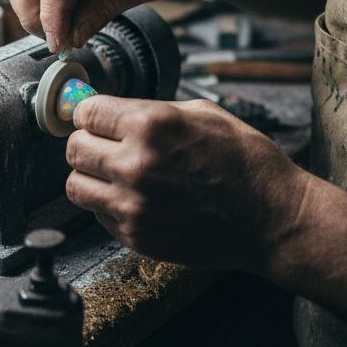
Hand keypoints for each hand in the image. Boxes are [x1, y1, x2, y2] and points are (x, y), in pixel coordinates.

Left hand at [64, 95, 309, 271]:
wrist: (271, 218)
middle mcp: (135, 165)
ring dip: (91, 177)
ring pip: (76, 185)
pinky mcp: (136, 236)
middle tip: (105, 145)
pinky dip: (109, 205)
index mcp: (152, 126)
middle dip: (87, 142)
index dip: (90, 113)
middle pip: (74, 148)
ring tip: (116, 174)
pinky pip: (98, 215)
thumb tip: (110, 111)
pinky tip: (137, 198)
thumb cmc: (245, 163)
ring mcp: (133, 205)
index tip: (97, 118)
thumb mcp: (202, 114)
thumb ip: (150, 110)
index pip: (86, 112)